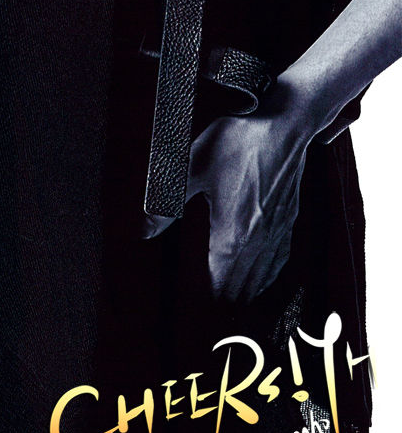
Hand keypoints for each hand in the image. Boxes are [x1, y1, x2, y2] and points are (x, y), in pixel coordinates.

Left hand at [184, 87, 311, 301]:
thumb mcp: (191, 167)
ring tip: (222, 300)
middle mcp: (260, 244)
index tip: (189, 309)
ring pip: (260, 282)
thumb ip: (166, 204)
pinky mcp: (289, 222)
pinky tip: (253, 276)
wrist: (284, 123)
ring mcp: (278, 235)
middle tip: (200, 309)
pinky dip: (262, 277)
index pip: (217, 288)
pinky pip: (276, 265)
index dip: (201, 303)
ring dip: (241, 293)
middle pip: (239, 292)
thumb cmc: (238, 142)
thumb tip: (143, 231)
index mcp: (233, 236)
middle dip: (218, 302)